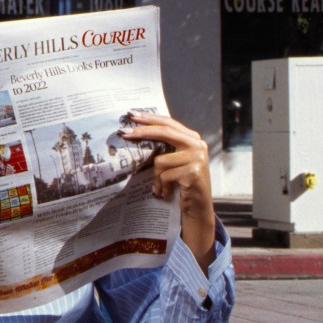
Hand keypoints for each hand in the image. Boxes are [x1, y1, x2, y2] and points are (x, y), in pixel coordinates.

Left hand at [121, 111, 216, 264]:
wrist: (197, 207)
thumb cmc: (181, 183)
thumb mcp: (175, 161)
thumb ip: (165, 146)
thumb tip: (136, 132)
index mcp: (192, 138)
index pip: (169, 123)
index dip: (150, 118)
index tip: (132, 115)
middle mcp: (197, 145)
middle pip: (165, 133)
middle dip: (142, 133)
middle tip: (124, 134)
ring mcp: (197, 158)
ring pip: (161, 160)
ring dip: (156, 177)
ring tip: (160, 186)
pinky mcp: (193, 172)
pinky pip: (165, 175)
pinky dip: (162, 186)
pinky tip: (166, 193)